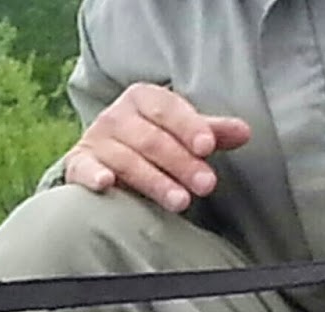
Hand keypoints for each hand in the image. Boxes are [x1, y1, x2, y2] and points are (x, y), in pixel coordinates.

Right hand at [64, 82, 250, 212]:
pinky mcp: (78, 164)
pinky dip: (93, 175)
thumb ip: (209, 132)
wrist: (103, 157)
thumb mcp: (181, 133)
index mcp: (143, 98)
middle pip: (151, 139)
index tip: (208, 147)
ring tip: (180, 201)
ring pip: (127, 160)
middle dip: (181, 163)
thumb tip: (245, 132)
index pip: (168, 109)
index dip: (189, 127)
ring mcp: (96, 140)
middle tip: (206, 185)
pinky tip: (106, 184)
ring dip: (154, 180)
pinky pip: (84, 169)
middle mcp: (116, 115)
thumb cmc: (150, 141)